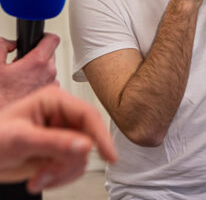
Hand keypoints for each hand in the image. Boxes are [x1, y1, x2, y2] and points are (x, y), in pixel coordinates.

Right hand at [0, 34, 58, 108]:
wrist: (3, 121)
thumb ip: (2, 46)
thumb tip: (10, 43)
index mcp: (37, 63)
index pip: (52, 39)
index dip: (44, 36)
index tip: (39, 38)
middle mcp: (49, 73)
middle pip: (51, 54)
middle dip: (38, 55)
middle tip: (22, 62)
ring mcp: (51, 85)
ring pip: (50, 69)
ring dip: (39, 70)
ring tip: (22, 78)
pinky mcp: (50, 95)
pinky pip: (49, 82)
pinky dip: (39, 81)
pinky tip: (25, 87)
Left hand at [0, 85, 116, 192]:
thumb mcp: (20, 140)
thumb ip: (54, 142)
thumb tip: (85, 145)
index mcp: (55, 101)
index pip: (87, 115)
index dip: (100, 135)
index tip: (109, 156)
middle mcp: (63, 117)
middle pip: (88, 139)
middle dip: (68, 161)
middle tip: (47, 174)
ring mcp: (63, 135)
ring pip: (83, 156)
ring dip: (61, 173)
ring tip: (38, 179)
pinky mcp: (61, 152)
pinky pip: (75, 167)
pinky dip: (60, 178)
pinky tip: (40, 178)